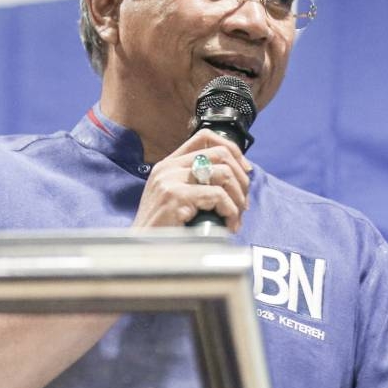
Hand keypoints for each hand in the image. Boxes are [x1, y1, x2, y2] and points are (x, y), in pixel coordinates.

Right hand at [132, 129, 252, 232]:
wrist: (142, 250)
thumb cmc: (163, 230)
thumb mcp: (176, 198)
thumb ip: (196, 183)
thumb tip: (235, 178)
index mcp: (169, 164)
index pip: (205, 137)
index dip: (232, 150)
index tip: (245, 171)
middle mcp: (168, 168)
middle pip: (220, 154)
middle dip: (241, 178)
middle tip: (244, 203)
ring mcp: (170, 180)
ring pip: (223, 174)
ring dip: (238, 198)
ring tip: (236, 217)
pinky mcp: (175, 196)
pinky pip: (217, 196)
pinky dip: (230, 211)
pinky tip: (228, 224)